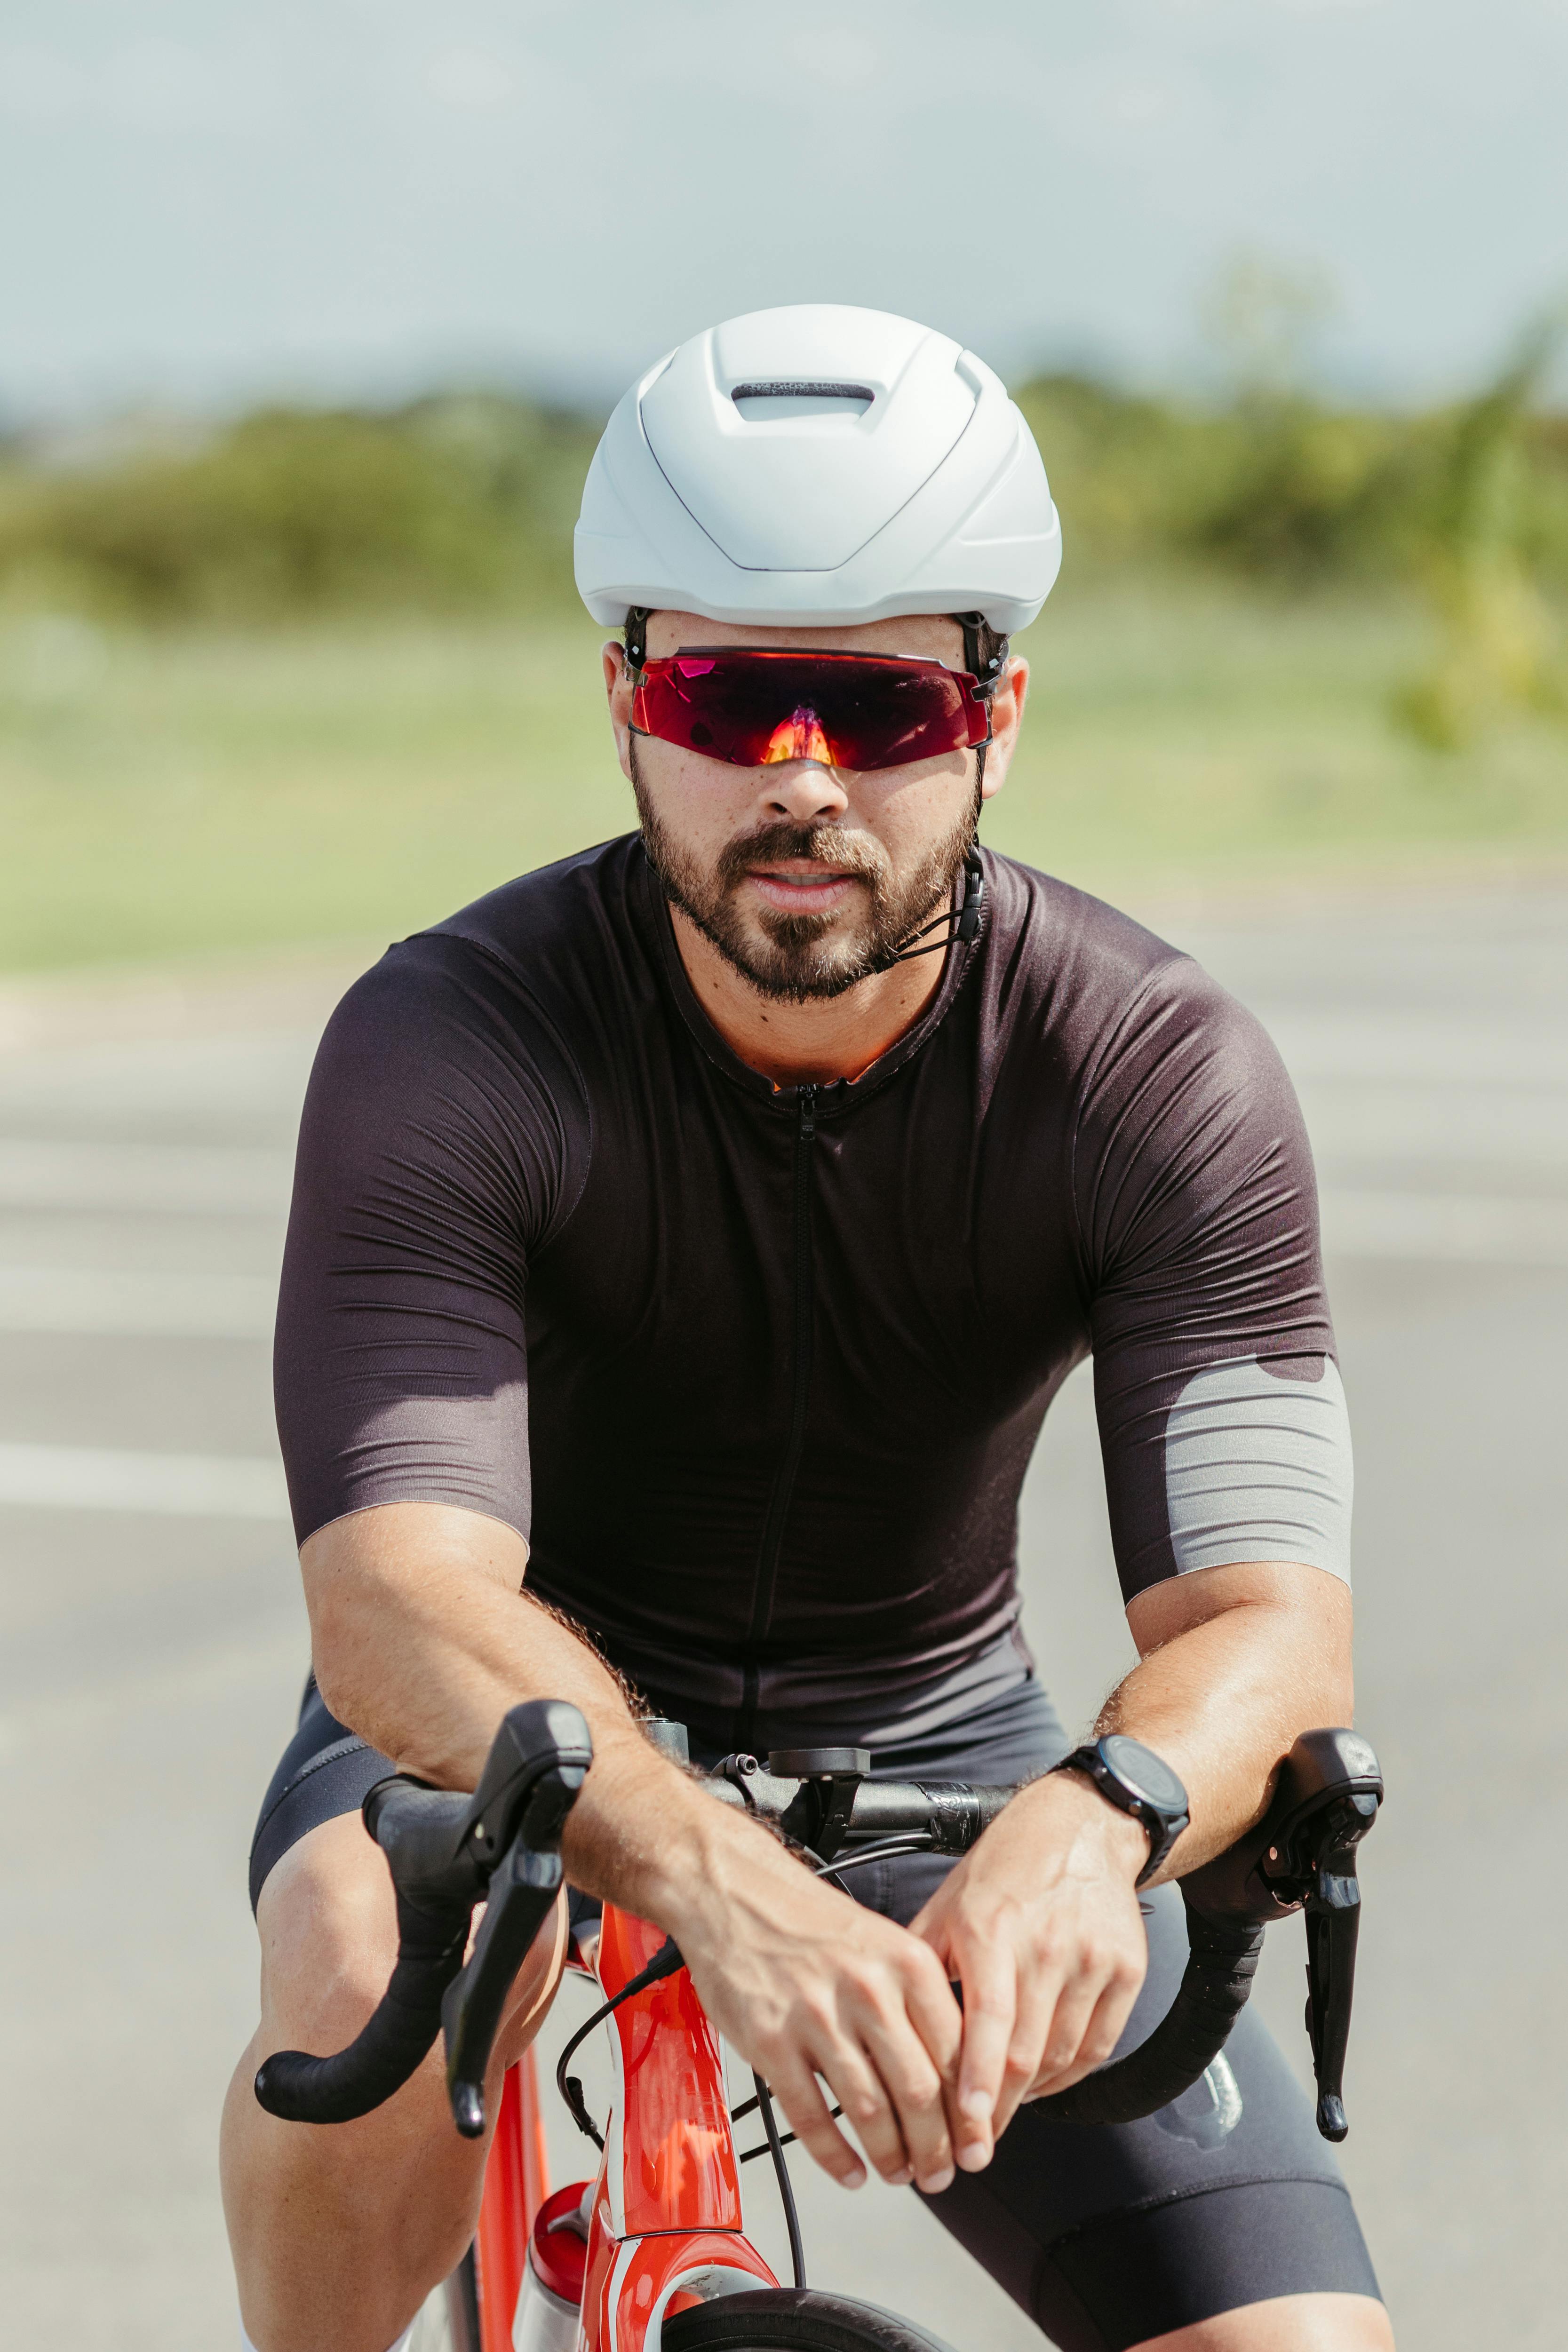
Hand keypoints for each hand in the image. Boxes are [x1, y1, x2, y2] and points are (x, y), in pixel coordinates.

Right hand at [669, 1812, 964, 2195]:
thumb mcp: (884, 1943)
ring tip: (900, 2174)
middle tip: (941, 2174)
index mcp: (907, 1963)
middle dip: (937, 2149)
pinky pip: (811, 2117)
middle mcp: (867, 1989)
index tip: (974, 2141)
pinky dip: (835, 2157)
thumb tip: (956, 2074)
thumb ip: (920, 2001)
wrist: (736, 1893)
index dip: (970, 2113)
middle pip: (920, 2091)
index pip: (957, 2055)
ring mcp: (816, 2016)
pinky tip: (850, 2170)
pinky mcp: (770, 2041)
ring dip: (891, 2158)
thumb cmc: (810, 1922)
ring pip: (869, 2111)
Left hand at [910, 1771, 1148, 2173]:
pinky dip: (1068, 2075)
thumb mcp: (947, 1904)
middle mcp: (1045, 1947)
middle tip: (973, 2150)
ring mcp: (1091, 1960)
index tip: (966, 2132)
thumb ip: (920, 1965)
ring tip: (1000, 2113)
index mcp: (993, 1931)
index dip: (977, 2086)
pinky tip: (1042, 2081)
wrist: (1080, 1828)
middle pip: (1024, 2055)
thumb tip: (887, 2026)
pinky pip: (1097, 2045)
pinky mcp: (1126, 1970)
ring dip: (1029, 2098)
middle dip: (997, 2114)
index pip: (987, 2024)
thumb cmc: (1005, 1868)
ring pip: (1061, 2057)